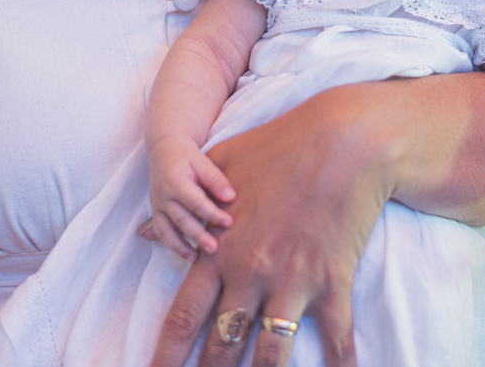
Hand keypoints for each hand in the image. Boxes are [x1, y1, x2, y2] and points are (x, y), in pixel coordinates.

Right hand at [148, 134, 235, 258]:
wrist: (163, 149)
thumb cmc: (187, 155)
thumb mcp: (202, 161)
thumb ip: (215, 179)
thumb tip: (231, 197)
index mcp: (176, 181)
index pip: (196, 202)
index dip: (212, 213)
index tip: (229, 222)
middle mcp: (164, 196)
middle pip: (182, 220)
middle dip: (199, 235)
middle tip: (215, 248)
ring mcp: (158, 205)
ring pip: (168, 230)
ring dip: (182, 246)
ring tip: (198, 258)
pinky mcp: (156, 212)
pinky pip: (162, 233)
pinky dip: (173, 245)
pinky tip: (189, 254)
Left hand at [150, 97, 383, 366]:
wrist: (342, 140)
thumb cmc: (279, 146)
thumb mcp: (220, 167)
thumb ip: (180, 205)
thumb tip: (142, 232)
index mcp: (218, 252)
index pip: (182, 318)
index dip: (166, 357)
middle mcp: (250, 275)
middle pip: (222, 346)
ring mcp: (291, 282)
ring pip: (270, 353)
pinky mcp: (331, 281)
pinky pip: (335, 337)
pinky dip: (339, 363)